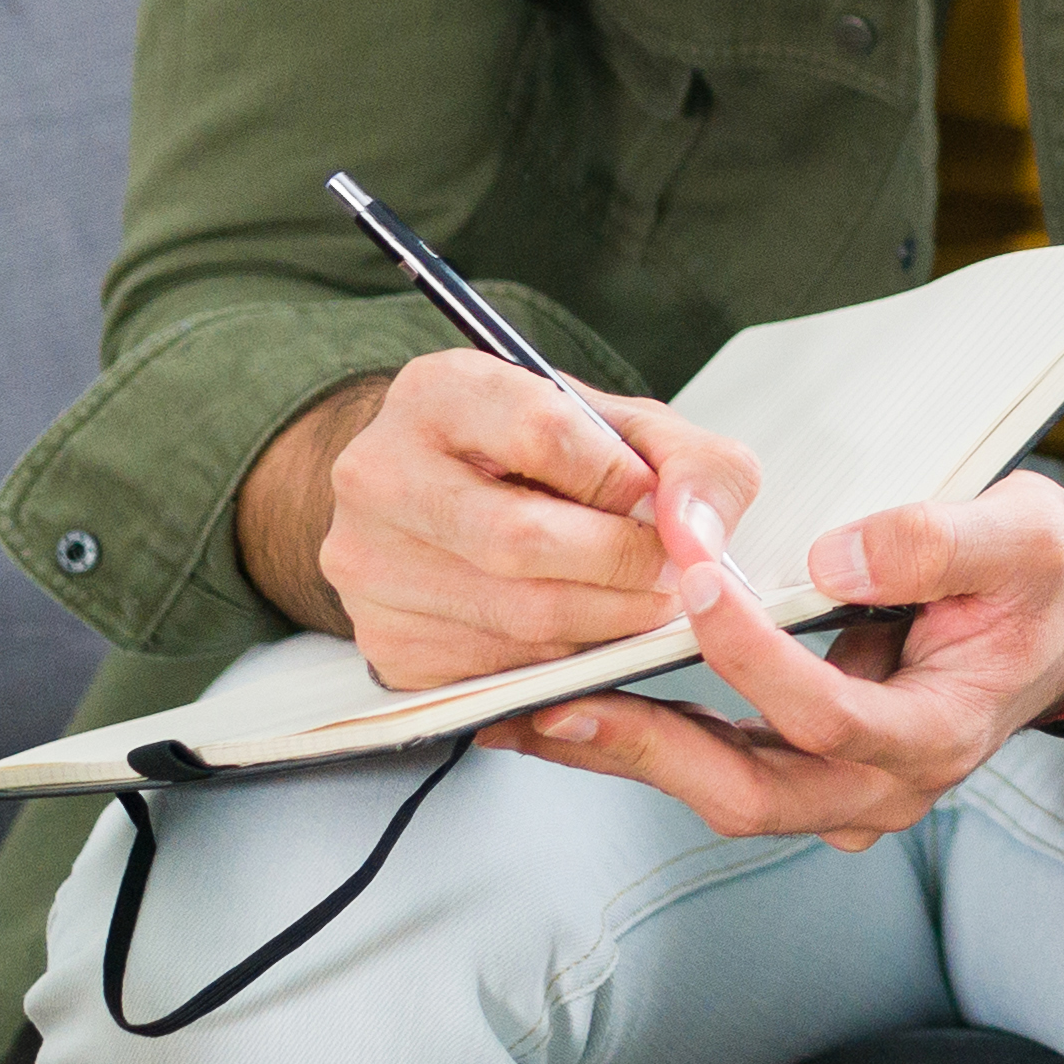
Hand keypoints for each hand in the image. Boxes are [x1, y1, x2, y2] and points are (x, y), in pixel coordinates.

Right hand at [249, 347, 747, 686]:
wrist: (444, 500)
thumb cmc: (541, 460)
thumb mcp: (626, 429)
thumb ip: (692, 463)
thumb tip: (694, 536)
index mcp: (441, 393)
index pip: (544, 432)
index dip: (621, 477)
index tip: (650, 499)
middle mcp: (380, 473)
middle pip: (523, 539)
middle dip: (622, 566)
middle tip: (668, 574)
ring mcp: (369, 563)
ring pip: (517, 616)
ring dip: (605, 622)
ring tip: (638, 602)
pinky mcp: (382, 642)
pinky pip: (499, 670)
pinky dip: (563, 661)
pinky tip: (580, 630)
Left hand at [498, 470, 1063, 848]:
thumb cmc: (1041, 581)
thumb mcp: (1024, 536)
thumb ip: (937, 543)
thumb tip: (832, 557)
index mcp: (939, 732)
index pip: (827, 715)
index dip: (752, 655)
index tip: (694, 579)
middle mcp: (885, 785)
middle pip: (749, 792)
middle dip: (647, 748)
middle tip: (556, 704)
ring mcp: (843, 793)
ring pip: (721, 790)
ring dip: (627, 751)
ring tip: (531, 709)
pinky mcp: (807, 772)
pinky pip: (717, 767)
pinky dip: (648, 739)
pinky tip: (579, 700)